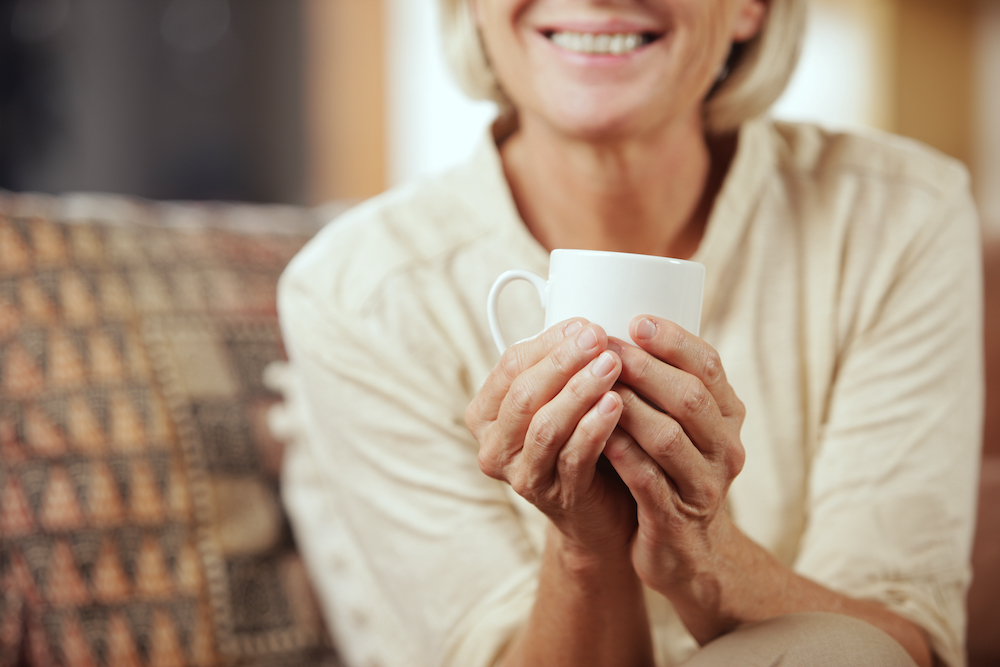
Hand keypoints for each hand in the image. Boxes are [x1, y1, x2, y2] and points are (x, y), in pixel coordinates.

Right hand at [466, 319, 636, 557]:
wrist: (601, 513)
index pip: (510, 365)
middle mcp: (493, 446)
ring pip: (546, 425)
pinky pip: (572, 457)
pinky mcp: (553, 497)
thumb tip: (585, 325)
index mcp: (486, 413)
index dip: (548, 341)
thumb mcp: (562, 400)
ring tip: (613, 364)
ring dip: (580, 390)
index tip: (586, 323)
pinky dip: (594, 427)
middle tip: (600, 338)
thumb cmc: (582, 442)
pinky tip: (616, 404)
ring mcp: (520, 475)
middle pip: (524, 393)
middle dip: (564, 361)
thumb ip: (561, 367)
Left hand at [603, 316, 745, 596]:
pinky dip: (621, 453)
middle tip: (604, 347)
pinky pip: (648, 480)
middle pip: (689, 397)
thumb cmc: (669, 472)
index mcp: (728, 416)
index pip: (709, 366)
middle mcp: (725, 447)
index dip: (674, 340)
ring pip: (667, 437)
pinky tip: (596, 434)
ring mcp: (705, 485)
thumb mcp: (680, 427)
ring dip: (628, 407)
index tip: (636, 319)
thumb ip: (660, 386)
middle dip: (644, 368)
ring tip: (593, 385)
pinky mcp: (677, 519)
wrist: (685, 553)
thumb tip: (613, 327)